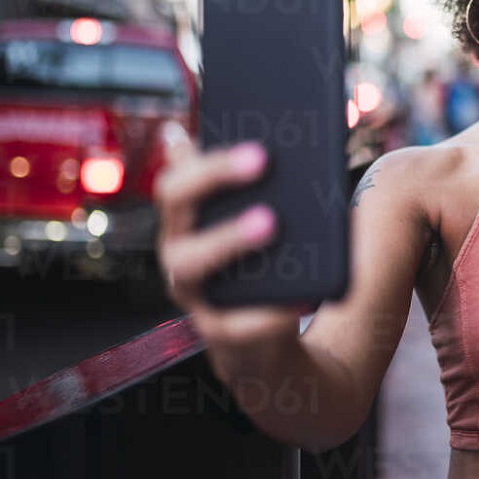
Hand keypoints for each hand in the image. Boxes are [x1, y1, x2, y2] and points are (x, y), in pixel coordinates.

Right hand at [153, 125, 304, 382]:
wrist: (268, 345)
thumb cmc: (266, 268)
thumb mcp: (267, 222)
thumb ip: (265, 187)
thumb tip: (290, 139)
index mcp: (188, 222)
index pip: (176, 179)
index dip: (201, 155)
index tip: (240, 133)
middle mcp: (179, 252)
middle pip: (176, 205)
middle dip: (215, 175)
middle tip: (263, 158)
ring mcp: (193, 295)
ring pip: (191, 264)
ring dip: (229, 238)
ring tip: (271, 221)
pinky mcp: (219, 335)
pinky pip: (235, 323)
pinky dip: (268, 310)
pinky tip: (302, 294)